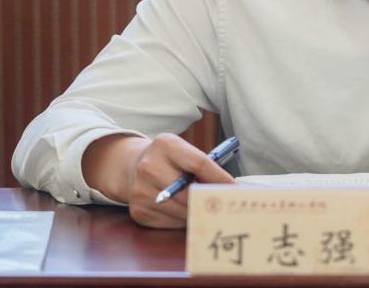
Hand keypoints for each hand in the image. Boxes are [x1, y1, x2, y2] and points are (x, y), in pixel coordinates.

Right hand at [82, 133, 234, 228]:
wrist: (132, 167)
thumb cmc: (170, 160)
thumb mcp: (184, 152)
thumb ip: (204, 166)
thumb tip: (231, 189)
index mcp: (166, 145)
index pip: (200, 163)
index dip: (220, 178)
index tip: (236, 189)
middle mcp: (149, 166)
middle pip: (190, 192)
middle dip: (211, 200)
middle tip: (228, 207)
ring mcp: (141, 190)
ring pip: (182, 211)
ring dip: (199, 213)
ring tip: (211, 211)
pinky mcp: (138, 211)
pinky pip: (171, 222)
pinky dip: (184, 221)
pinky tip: (188, 214)